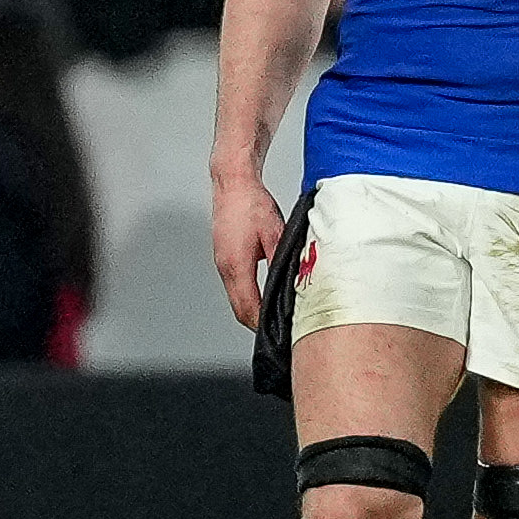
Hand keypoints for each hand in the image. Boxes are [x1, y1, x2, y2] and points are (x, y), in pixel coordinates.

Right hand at [209, 171, 285, 331]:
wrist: (232, 184)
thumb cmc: (250, 203)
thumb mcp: (276, 234)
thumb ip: (284, 261)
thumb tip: (296, 282)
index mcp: (236, 265)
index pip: (247, 309)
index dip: (262, 326)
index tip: (278, 335)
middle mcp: (225, 267)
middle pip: (239, 309)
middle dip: (257, 324)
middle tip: (279, 332)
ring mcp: (222, 263)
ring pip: (236, 298)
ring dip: (252, 310)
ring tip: (272, 318)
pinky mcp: (224, 257)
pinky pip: (235, 286)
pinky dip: (248, 297)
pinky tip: (262, 295)